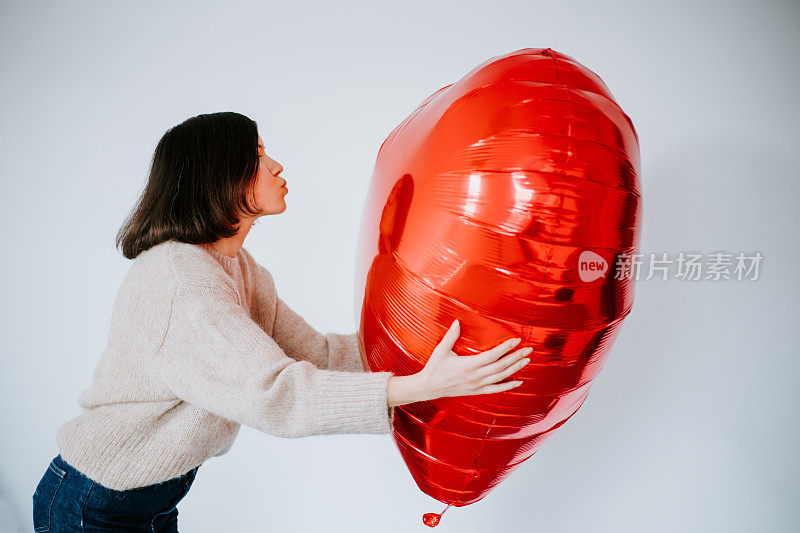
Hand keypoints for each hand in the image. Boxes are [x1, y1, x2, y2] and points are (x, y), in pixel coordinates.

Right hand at [386, 319, 531, 406]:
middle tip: (528, 350)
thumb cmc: (435, 367)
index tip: (516, 340)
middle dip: (516, 357)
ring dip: (515, 369)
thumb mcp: (441, 350)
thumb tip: (457, 321)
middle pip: (501, 366)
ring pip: (501, 377)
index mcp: (468, 365)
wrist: (429, 387)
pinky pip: (496, 389)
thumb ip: (451, 335)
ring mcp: (478, 385)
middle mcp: (476, 376)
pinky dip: (509, 386)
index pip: (492, 356)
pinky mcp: (477, 391)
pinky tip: (519, 381)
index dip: (506, 348)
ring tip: (526, 360)